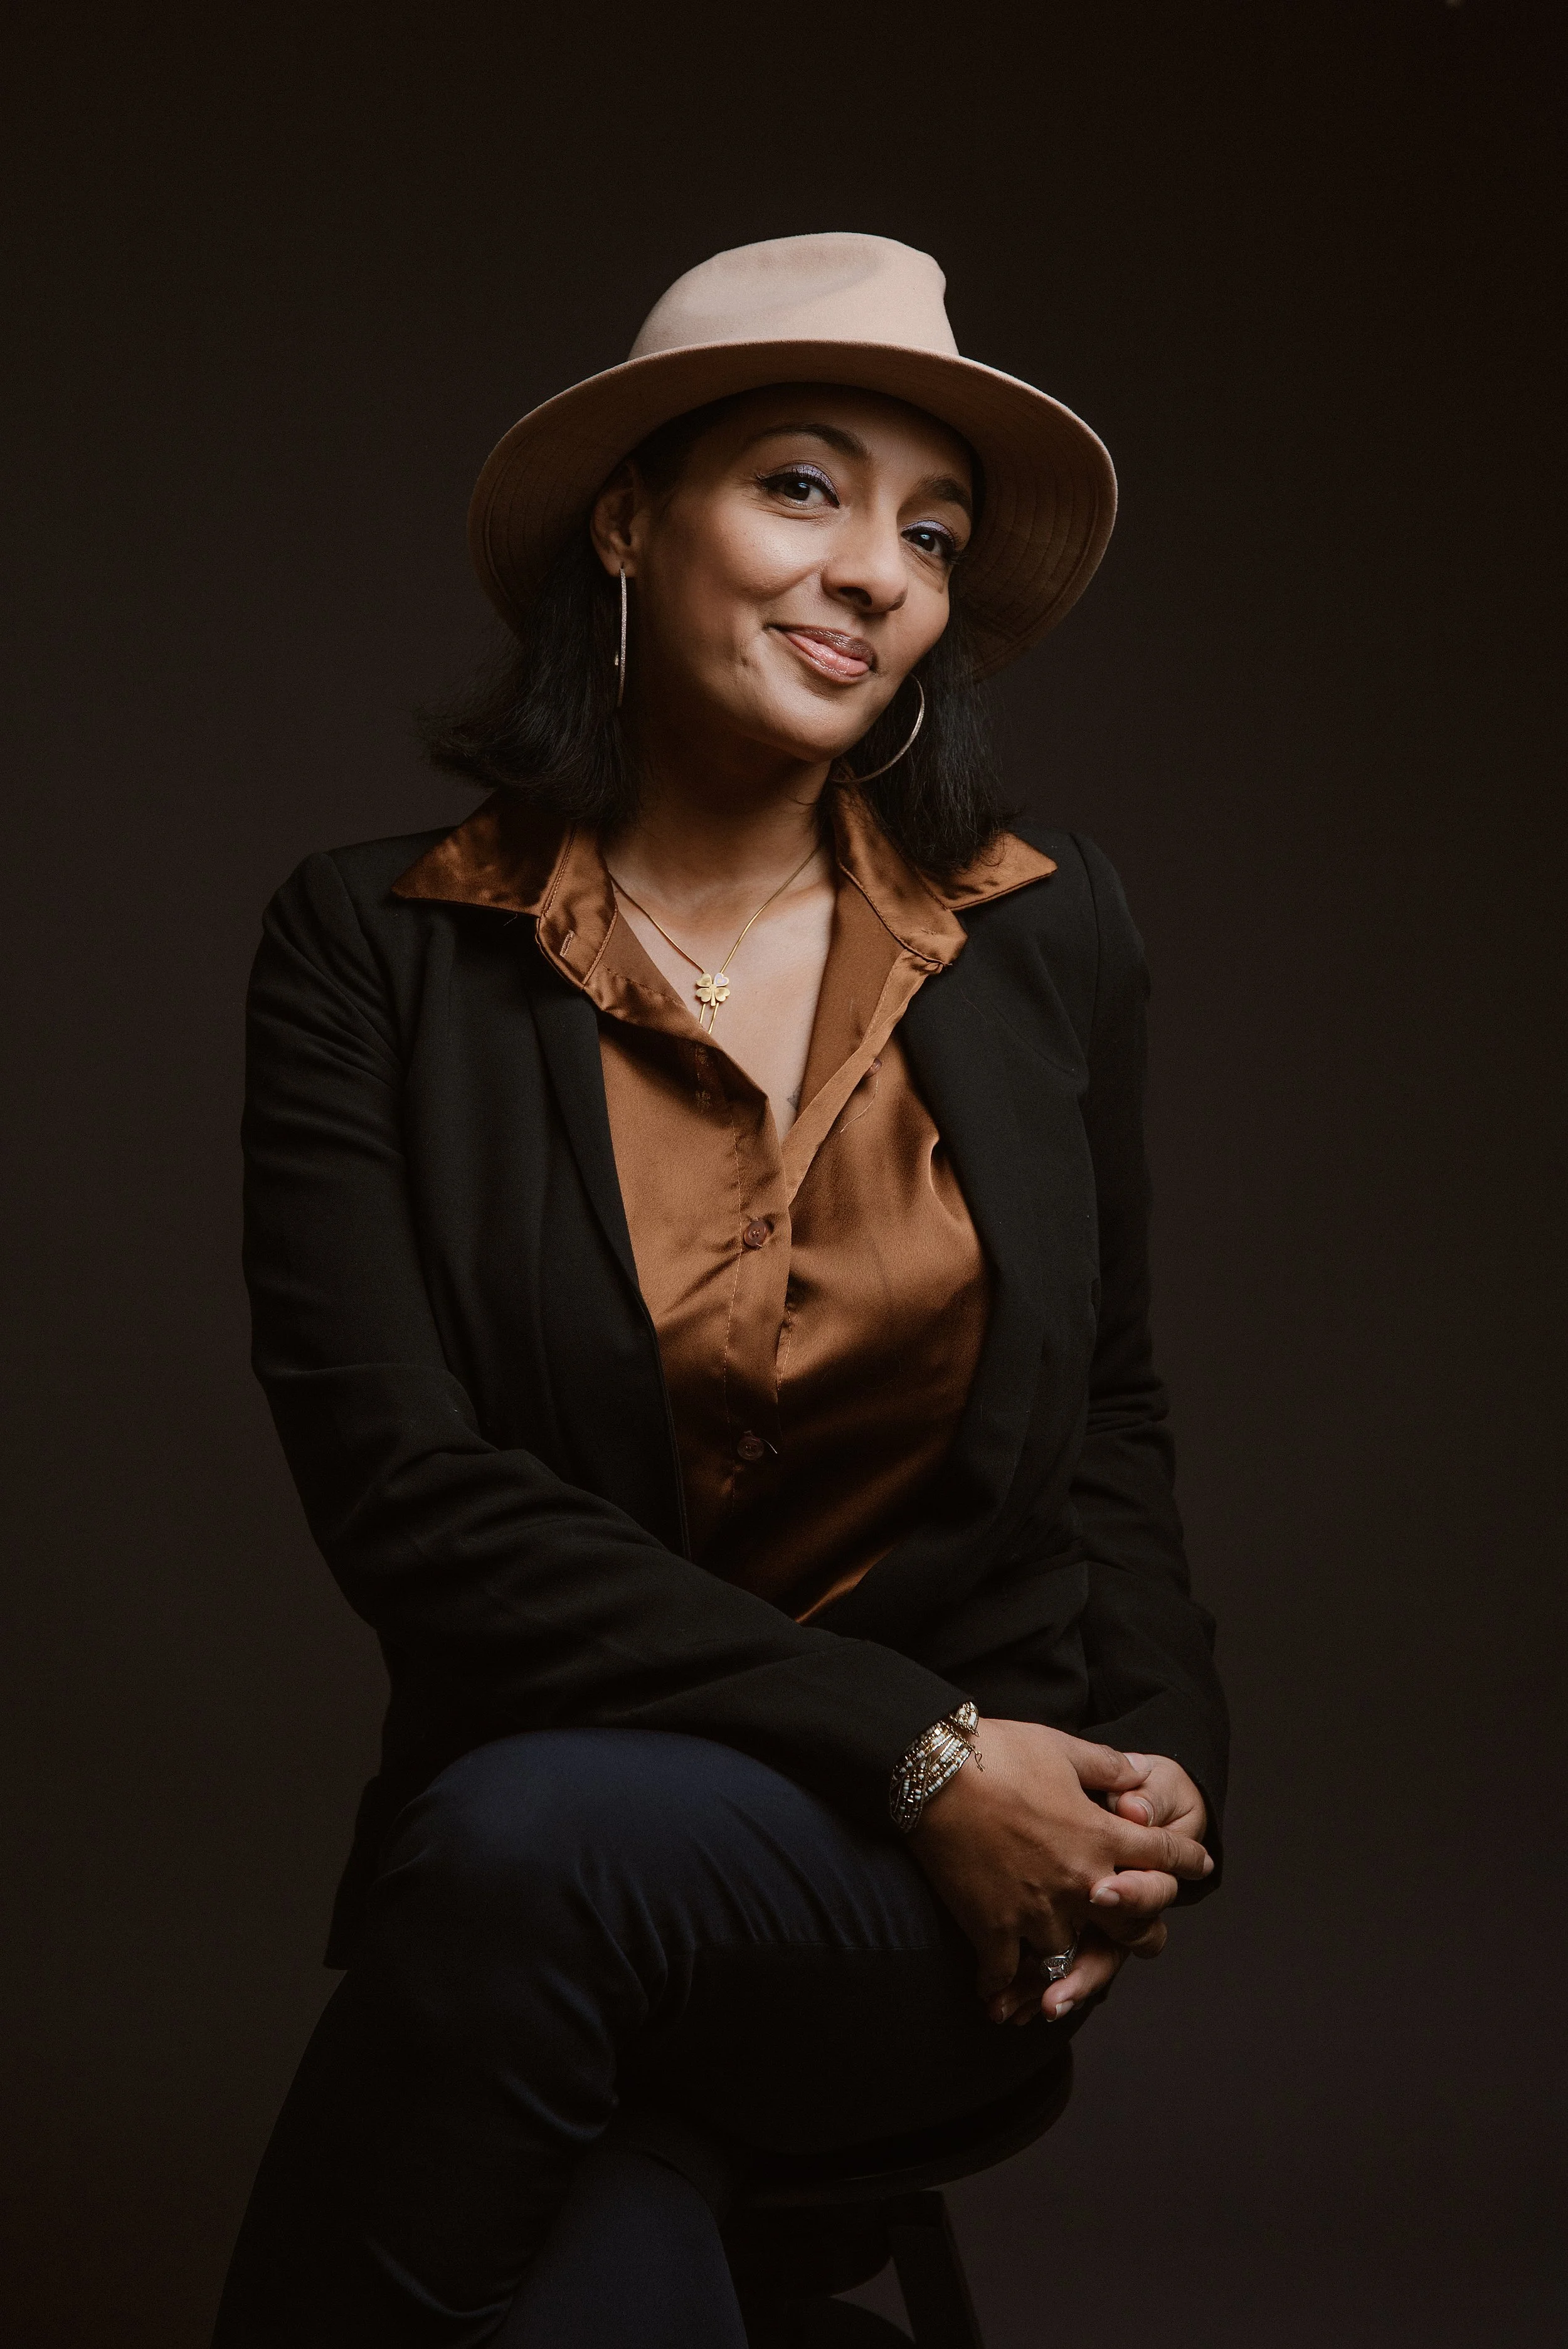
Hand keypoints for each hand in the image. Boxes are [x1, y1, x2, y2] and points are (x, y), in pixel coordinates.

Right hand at [994, 1750, 1209, 2023]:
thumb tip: (1136, 1775)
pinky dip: (1001, 1984)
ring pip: (1068, 1953)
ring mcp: (1035, 1910)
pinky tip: (997, 1992)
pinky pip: (1004, 1971)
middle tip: (1146, 1933)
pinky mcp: (991, 1927)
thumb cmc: (997, 1753)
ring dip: (1066, 1960)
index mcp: (1099, 1836)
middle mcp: (1077, 1881)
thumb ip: (1106, 1767)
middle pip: (1130, 1922)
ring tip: (1062, 1971)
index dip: (1185, 1859)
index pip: (1161, 1854)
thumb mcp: (1061, 1748)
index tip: (1200, 1865)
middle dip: (1143, 1928)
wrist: (932, 1773)